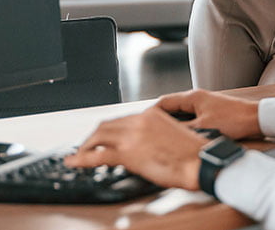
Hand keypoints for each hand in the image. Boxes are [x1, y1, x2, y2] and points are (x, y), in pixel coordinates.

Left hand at [64, 107, 208, 190]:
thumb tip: (144, 145)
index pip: (122, 119)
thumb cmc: (193, 153)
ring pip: (99, 136)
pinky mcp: (128, 153)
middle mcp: (139, 120)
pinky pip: (98, 155)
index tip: (104, 137)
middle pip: (106, 124)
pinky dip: (82, 158)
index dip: (109, 129)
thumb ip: (154, 134)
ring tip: (79, 154)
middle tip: (87, 145)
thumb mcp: (172, 134)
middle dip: (93, 136)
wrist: (199, 160)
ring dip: (86, 145)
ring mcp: (132, 135)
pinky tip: (75, 161)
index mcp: (151, 114)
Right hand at [157, 89, 260, 139]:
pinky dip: (184, 127)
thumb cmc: (233, 120)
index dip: (152, 113)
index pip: (164, 102)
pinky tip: (183, 138)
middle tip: (150, 133)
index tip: (142, 124)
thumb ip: (184, 130)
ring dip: (174, 125)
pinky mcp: (210, 113)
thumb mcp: (204, 127)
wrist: (255, 119)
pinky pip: (191, 119)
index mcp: (192, 97)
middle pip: (171, 108)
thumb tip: (166, 135)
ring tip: (164, 138)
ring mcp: (204, 105)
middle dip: (161, 120)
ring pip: (181, 115)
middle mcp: (196, 98)